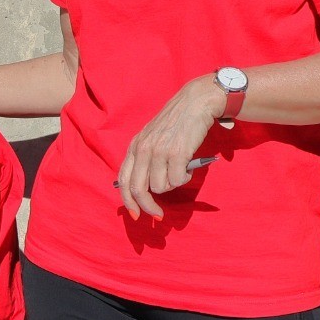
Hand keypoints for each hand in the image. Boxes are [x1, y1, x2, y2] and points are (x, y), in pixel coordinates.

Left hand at [117, 75, 222, 218]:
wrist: (195, 103)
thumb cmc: (176, 123)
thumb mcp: (152, 138)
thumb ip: (145, 159)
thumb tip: (144, 188)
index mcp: (134, 147)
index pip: (123, 181)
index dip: (129, 201)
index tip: (137, 215)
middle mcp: (143, 149)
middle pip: (139, 189)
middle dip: (148, 207)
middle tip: (159, 215)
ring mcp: (158, 151)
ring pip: (161, 187)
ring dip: (172, 184)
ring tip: (180, 170)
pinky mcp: (176, 153)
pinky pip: (177, 180)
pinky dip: (184, 178)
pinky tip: (188, 166)